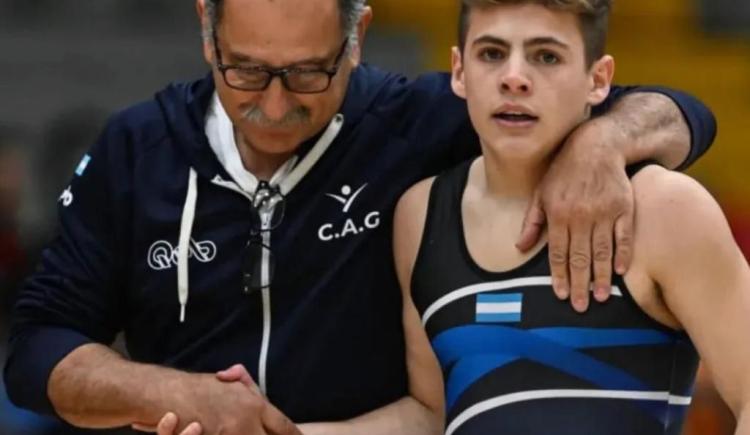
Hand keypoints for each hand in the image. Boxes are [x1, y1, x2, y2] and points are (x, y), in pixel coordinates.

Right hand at [134, 365, 300, 434]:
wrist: (166, 394)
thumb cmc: (197, 389)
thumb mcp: (229, 384)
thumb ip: (249, 391)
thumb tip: (262, 399)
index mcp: (254, 404)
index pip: (284, 426)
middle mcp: (246, 421)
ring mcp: (229, 434)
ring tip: (247, 432)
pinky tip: (218, 432)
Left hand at [517, 118, 633, 311]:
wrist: (595, 147)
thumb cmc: (562, 171)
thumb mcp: (540, 193)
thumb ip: (532, 222)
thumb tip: (520, 247)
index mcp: (558, 214)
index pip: (558, 253)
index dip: (559, 275)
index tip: (560, 294)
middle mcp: (580, 216)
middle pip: (580, 257)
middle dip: (579, 284)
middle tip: (580, 306)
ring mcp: (604, 212)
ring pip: (602, 251)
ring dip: (601, 276)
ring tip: (600, 297)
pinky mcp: (623, 207)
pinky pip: (624, 236)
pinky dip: (623, 254)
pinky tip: (621, 272)